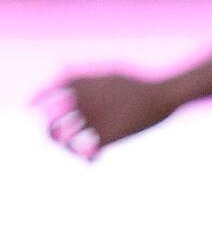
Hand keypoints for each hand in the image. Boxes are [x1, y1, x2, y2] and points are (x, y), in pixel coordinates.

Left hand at [36, 72, 179, 159]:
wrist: (163, 96)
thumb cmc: (137, 84)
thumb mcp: (108, 72)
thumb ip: (82, 74)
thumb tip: (59, 67)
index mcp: (78, 85)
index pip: (44, 94)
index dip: (36, 101)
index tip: (32, 108)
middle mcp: (79, 102)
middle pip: (50, 121)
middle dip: (51, 132)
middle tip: (58, 137)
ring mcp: (91, 119)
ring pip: (63, 139)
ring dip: (67, 147)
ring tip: (76, 150)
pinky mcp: (105, 136)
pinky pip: (85, 152)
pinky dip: (87, 158)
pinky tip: (92, 160)